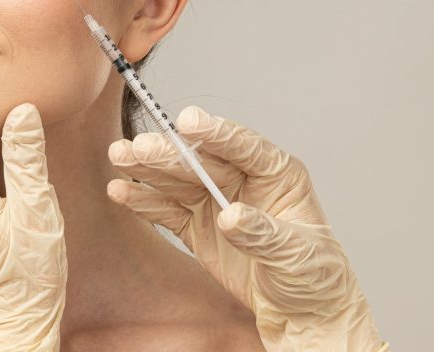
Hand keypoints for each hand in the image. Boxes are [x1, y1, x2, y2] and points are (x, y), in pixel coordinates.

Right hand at [106, 105, 387, 351]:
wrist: (300, 312)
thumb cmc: (314, 276)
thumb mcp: (296, 255)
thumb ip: (262, 233)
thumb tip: (231, 215)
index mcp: (277, 175)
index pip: (244, 147)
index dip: (215, 133)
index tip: (187, 121)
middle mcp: (243, 181)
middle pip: (200, 161)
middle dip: (168, 154)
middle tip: (138, 147)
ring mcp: (216, 202)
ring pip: (177, 180)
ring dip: (147, 169)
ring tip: (119, 157)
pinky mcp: (197, 226)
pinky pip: (167, 210)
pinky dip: (144, 201)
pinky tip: (121, 191)